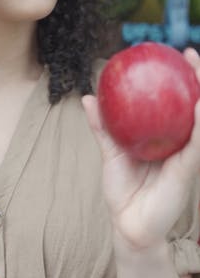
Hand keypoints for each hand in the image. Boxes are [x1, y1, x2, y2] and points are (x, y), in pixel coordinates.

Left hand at [82, 47, 199, 250]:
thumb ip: (103, 127)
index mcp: (166, 137)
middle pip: (196, 106)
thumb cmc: (123, 190)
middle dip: (199, 78)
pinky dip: (199, 125)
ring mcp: (187, 156)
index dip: (182, 78)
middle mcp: (181, 143)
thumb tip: (89, 97)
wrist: (128, 225)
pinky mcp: (188, 171)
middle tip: (191, 54)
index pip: (179, 102)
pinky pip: (196, 144)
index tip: (178, 52)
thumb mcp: (111, 152)